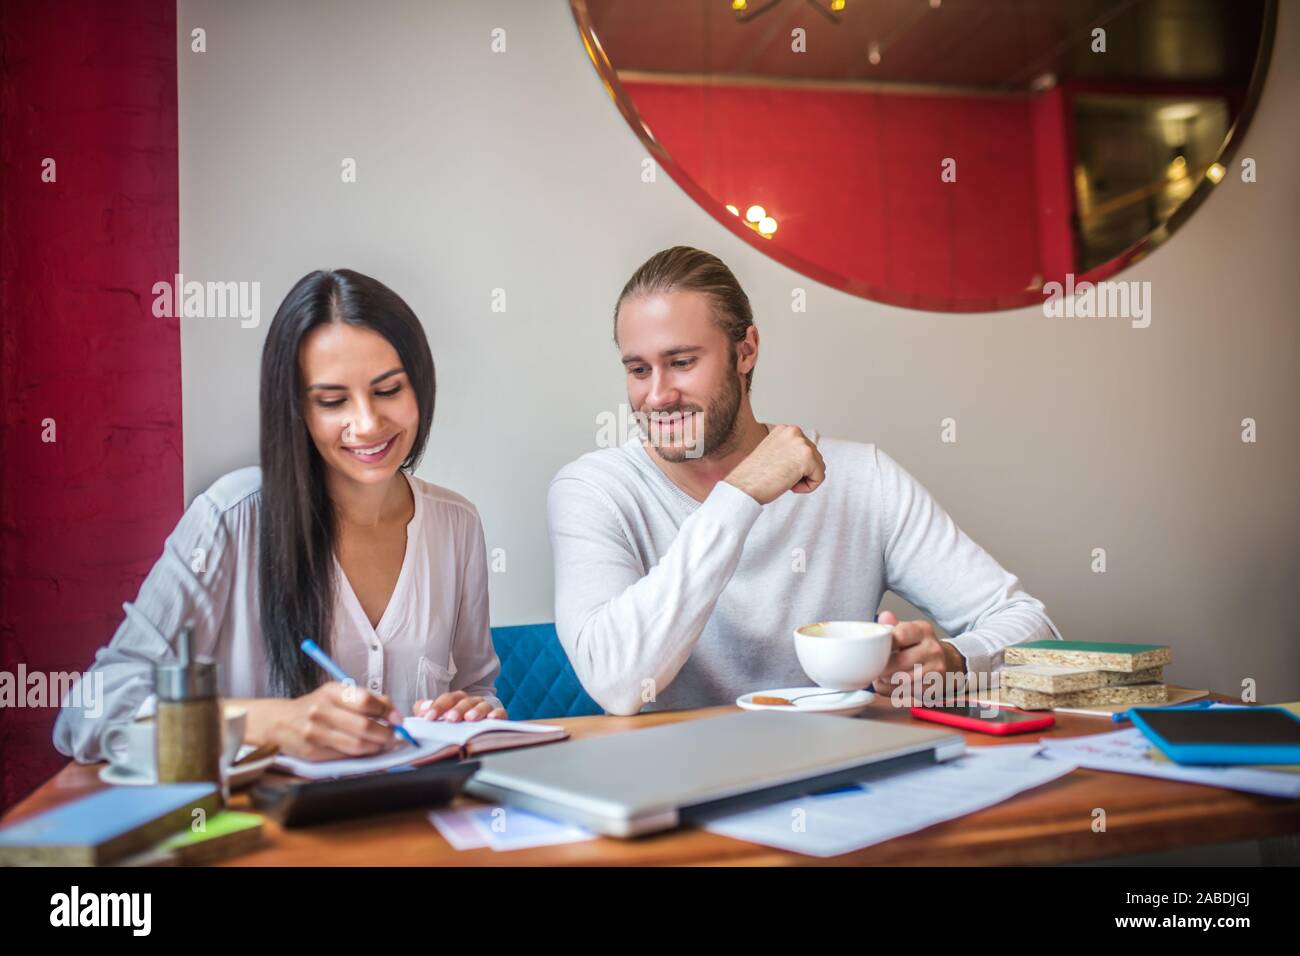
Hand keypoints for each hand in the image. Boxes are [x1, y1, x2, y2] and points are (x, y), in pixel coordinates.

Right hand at [265, 681, 400, 760]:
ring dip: (376, 746)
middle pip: (363, 726)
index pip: (365, 700)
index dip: (386, 711)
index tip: (397, 719)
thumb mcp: (337, 693)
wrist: (281, 722)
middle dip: (385, 733)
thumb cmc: (316, 706)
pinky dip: (361, 755)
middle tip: (393, 735)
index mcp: (330, 691)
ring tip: (382, 743)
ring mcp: (314, 733)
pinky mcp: (312, 752)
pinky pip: (344, 756)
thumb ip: (366, 698)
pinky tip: (366, 750)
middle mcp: (320, 711)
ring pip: (356, 745)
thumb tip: (393, 711)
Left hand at [414, 691, 506, 722]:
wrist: (477, 725)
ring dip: (475, 711)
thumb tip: (421, 709)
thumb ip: (427, 711)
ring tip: (469, 719)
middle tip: (450, 718)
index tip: (428, 717)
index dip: (437, 707)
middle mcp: (471, 702)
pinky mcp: (499, 716)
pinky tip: (492, 718)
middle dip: (456, 709)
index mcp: (456, 700)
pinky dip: (497, 714)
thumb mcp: (439, 716)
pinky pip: (500, 713)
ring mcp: (485, 708)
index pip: (446, 699)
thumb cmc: (455, 721)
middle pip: (464, 701)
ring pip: (481, 705)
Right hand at [723, 424, 825, 505]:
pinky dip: (807, 487)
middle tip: (779, 476)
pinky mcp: (807, 458)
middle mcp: (794, 432)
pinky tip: (790, 485)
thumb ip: (789, 451)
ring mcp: (801, 443)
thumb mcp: (774, 454)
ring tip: (783, 479)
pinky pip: (819, 479)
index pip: (806, 450)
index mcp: (785, 429)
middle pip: (815, 458)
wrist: (743, 486)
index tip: (776, 470)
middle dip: (801, 472)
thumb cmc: (754, 476)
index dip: (794, 466)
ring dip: (803, 479)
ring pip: (819, 468)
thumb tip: (805, 458)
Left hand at [871, 611, 966, 696]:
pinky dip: (891, 691)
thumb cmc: (918, 645)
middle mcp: (933, 649)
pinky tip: (886, 684)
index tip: (872, 649)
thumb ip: (892, 625)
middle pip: (900, 662)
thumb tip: (884, 617)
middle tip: (872, 667)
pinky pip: (906, 692)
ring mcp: (935, 669)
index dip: (883, 644)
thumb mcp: (907, 630)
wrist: (946, 661)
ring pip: (902, 680)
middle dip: (882, 667)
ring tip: (878, 675)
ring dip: (884, 681)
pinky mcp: (933, 687)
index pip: (901, 636)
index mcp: (923, 630)